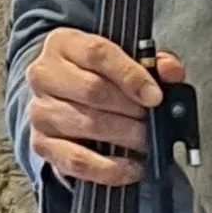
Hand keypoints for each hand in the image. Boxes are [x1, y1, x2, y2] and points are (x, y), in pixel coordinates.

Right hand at [25, 29, 186, 187]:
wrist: (65, 96)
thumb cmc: (100, 75)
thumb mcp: (126, 58)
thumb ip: (154, 62)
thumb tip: (171, 71)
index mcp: (65, 44)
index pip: (98, 53)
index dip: (131, 76)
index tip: (155, 96)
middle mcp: (45, 74)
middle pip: (93, 90)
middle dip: (131, 109)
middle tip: (152, 119)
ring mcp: (40, 110)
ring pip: (87, 125)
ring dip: (125, 136)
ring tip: (145, 140)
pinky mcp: (42, 143)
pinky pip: (77, 161)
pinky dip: (110, 169)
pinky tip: (131, 167)